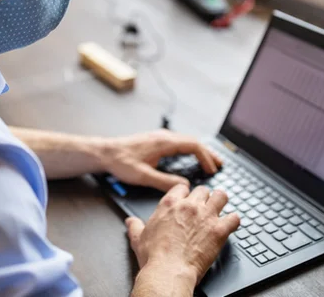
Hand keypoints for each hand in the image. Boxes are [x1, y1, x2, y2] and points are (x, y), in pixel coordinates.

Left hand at [102, 130, 222, 191]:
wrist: (105, 152)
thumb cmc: (121, 163)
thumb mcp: (143, 176)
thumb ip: (165, 182)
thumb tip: (185, 186)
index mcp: (164, 142)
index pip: (193, 145)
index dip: (206, 157)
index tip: (212, 170)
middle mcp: (164, 137)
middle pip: (193, 142)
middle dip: (208, 153)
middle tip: (219, 165)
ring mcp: (160, 138)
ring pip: (187, 141)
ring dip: (200, 151)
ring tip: (210, 162)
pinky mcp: (156, 141)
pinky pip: (179, 143)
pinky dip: (190, 151)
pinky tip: (191, 158)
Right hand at [127, 184, 239, 288]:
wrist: (168, 271)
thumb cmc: (154, 257)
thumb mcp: (138, 238)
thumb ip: (135, 227)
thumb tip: (130, 222)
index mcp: (170, 204)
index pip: (183, 188)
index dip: (186, 194)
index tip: (187, 200)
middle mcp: (189, 206)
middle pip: (203, 190)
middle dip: (204, 198)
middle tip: (204, 208)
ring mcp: (206, 216)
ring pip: (221, 196)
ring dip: (221, 202)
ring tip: (220, 210)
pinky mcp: (219, 230)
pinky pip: (234, 218)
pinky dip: (233, 221)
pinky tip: (230, 225)